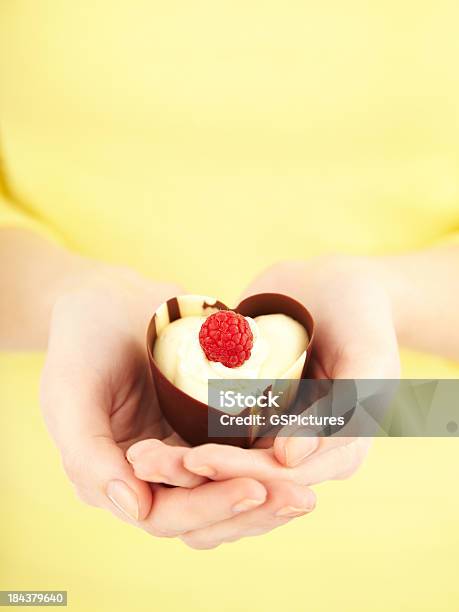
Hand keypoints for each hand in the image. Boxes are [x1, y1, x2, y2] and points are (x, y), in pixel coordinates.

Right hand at [40, 266, 315, 547]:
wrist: (108, 298)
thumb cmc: (81, 342)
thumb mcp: (69, 395)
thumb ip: (88, 457)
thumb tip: (136, 509)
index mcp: (116, 478)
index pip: (167, 515)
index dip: (210, 508)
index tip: (255, 489)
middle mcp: (153, 474)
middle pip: (209, 509)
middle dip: (254, 508)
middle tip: (303, 498)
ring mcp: (182, 449)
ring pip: (230, 487)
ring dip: (270, 491)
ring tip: (312, 484)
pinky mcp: (205, 424)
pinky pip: (242, 450)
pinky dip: (271, 457)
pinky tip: (307, 449)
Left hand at [128, 256, 397, 545]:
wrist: (332, 286)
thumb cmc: (360, 316)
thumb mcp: (367, 359)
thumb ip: (345, 409)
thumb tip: (289, 458)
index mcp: (338, 449)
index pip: (283, 475)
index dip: (240, 471)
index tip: (196, 459)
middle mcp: (301, 451)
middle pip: (245, 477)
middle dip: (198, 474)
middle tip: (147, 462)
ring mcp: (271, 433)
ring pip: (223, 465)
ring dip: (180, 468)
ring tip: (138, 456)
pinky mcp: (246, 413)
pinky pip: (212, 435)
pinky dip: (180, 442)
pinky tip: (145, 437)